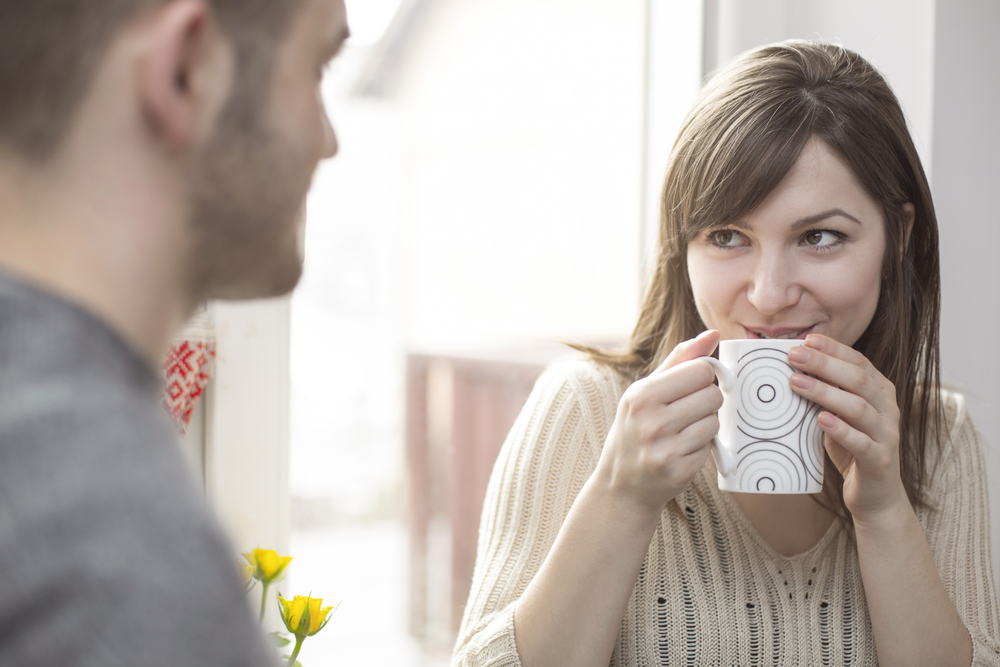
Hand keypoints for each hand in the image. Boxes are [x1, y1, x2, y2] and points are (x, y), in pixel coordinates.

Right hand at [596, 330, 723, 513]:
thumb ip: (680, 360)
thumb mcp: (646, 391)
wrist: (622, 484)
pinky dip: (701, 447)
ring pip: (714, 421)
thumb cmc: (636, 429)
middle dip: (706, 402)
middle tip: (686, 412)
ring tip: (682, 432)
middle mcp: (651, 421)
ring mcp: (665, 449)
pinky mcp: (679, 471)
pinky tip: (681, 451)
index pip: (700, 370)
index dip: (702, 377)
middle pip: (712, 395)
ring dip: (705, 425)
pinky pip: (710, 446)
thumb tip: (713, 334)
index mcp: (641, 395)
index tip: (691, 387)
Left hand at [787, 333, 908, 522]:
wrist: (875, 494)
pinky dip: (841, 430)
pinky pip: (862, 442)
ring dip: (825, 392)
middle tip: (793, 355)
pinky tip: (821, 420)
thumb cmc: (852, 447)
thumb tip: (789, 368)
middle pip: (857, 379)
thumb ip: (825, 393)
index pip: (858, 362)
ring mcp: (887, 434)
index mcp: (880, 392)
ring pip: (858, 407)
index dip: (834, 349)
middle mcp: (888, 409)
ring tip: (796, 383)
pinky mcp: (880, 460)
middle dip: (824, 364)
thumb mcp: (838, 414)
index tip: (806, 339)